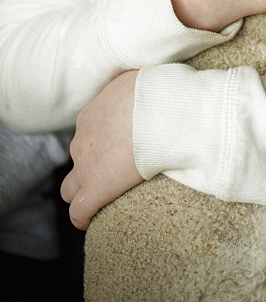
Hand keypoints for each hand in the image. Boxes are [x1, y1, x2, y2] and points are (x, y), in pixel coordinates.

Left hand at [61, 70, 141, 229]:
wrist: (159, 111)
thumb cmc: (155, 92)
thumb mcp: (136, 81)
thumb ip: (129, 90)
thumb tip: (139, 88)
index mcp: (91, 116)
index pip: (87, 137)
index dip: (101, 147)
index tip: (118, 150)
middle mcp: (82, 140)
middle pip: (76, 161)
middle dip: (89, 169)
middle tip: (114, 172)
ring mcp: (86, 166)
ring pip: (71, 188)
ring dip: (84, 193)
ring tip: (104, 199)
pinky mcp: (95, 189)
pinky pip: (79, 212)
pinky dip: (84, 217)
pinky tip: (94, 220)